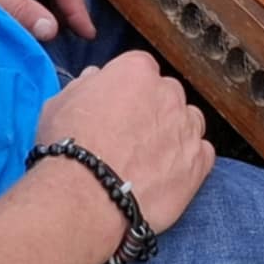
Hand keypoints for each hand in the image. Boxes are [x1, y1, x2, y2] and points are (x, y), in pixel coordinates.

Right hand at [36, 50, 213, 233]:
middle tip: (130, 136)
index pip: (140, 69)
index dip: (127, 90)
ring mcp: (187, 128)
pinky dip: (189, 161)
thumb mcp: (60, 103)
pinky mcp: (198, 163)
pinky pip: (203, 154)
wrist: (88, 194)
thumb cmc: (69, 145)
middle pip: (167, 94)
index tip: (116, 107)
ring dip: (175, 133)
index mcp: (136, 71)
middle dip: (153, 110)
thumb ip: (84, 85)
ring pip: (189, 122)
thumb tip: (95, 77)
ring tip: (151, 157)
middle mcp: (168, 93)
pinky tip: (167, 174)